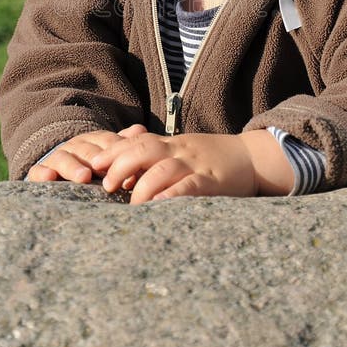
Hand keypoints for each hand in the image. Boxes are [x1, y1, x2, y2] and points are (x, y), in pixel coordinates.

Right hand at [27, 124, 146, 182]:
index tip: (128, 161)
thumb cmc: (93, 167)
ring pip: (63, 160)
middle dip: (97, 159)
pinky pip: (37, 172)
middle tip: (106, 169)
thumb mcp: (109, 155)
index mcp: (94, 141)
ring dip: (74, 168)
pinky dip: (42, 174)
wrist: (59, 172)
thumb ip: (123, 144)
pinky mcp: (39, 174)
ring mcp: (56, 159)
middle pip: (86, 151)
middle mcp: (74, 147)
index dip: (117, 150)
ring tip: (84, 177)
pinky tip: (48, 177)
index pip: (107, 142)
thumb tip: (140, 129)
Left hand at [90, 128, 294, 203]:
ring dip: (143, 187)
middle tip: (107, 186)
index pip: (136, 141)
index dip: (113, 151)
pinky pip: (189, 185)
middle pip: (143, 150)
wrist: (252, 157)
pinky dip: (172, 194)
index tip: (95, 163)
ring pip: (162, 168)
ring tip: (131, 206)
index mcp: (171, 144)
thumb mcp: (183, 152)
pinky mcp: (211, 181)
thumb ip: (158, 160)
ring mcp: (195, 165)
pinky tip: (160, 205)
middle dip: (121, 166)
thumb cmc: (213, 159)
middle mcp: (179, 151)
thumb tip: (126, 177)